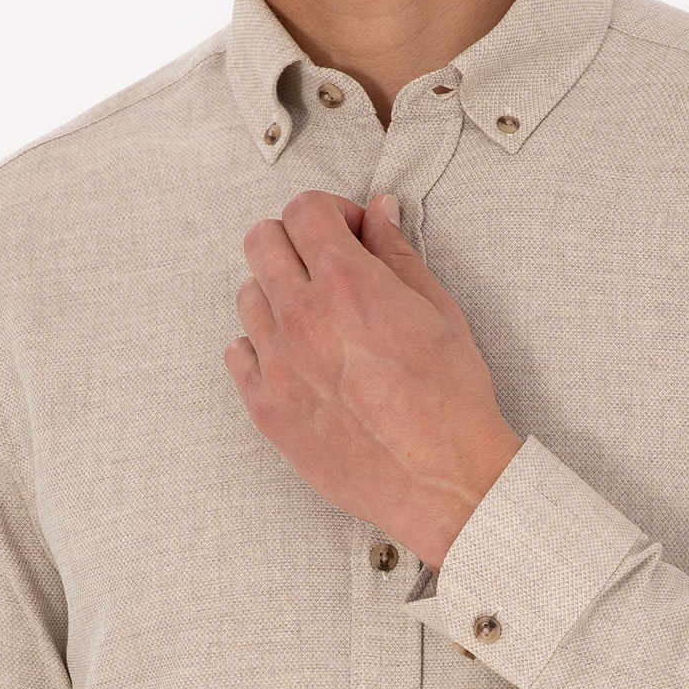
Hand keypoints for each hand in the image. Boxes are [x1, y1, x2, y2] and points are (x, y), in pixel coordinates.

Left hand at [227, 190, 521, 571]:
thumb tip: (377, 213)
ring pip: (247, 294)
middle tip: (325, 266)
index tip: (349, 234)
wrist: (443, 479)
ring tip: (315, 318)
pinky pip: (237, 352)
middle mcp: (303, 316)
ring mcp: (277, 362)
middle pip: (263, 240)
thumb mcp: (439, 311)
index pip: (303, 209)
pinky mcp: (266, 407)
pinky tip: (295, 358)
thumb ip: (397, 254)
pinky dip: (259, 346)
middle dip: (296, 240)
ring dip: (276, 293)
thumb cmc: (452, 400)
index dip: (330, 212)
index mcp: (348, 283)